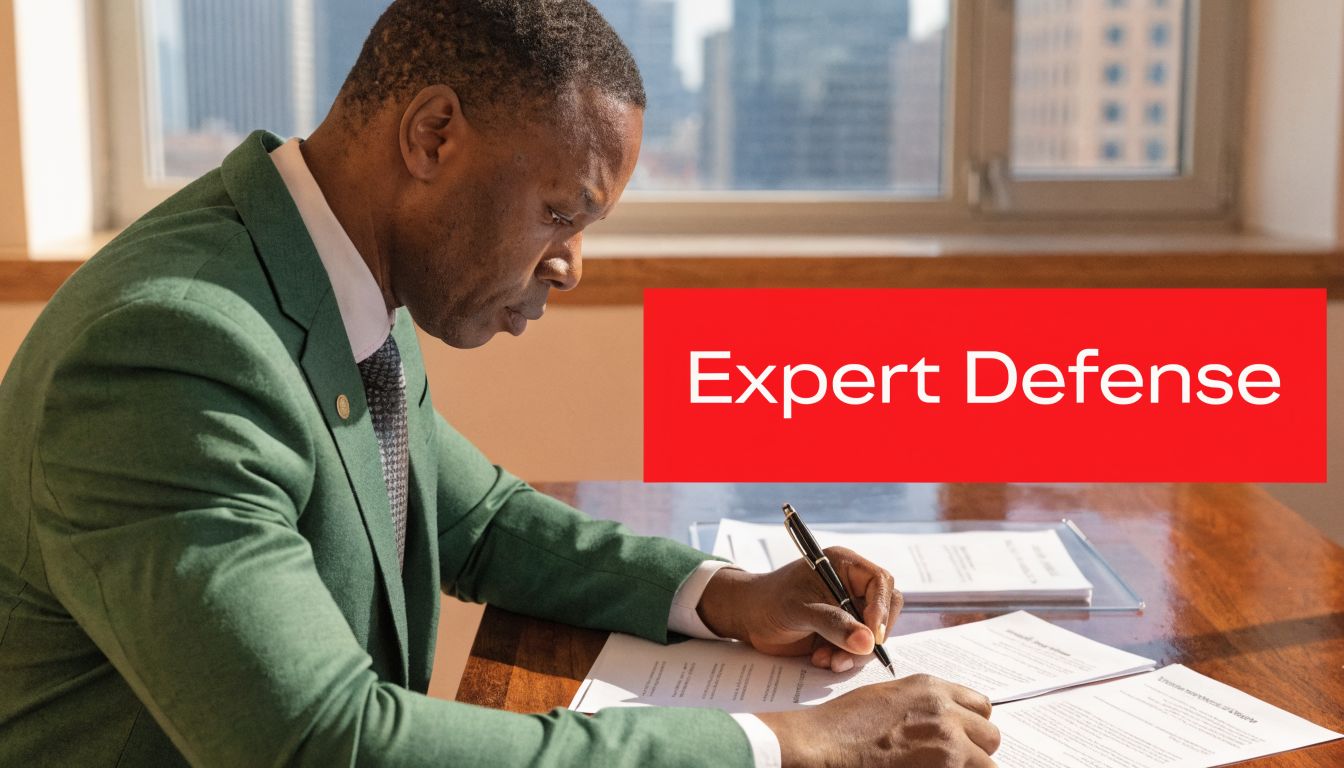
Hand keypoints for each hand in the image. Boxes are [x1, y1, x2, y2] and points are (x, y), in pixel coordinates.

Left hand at [696, 547, 901, 671]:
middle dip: (869, 638)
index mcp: (845, 566)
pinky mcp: (843, 632)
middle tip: (848, 656)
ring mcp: (849, 610)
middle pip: (884, 611)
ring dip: (854, 654)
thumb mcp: (799, 610)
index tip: (871, 637)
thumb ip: (834, 624)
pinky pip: (858, 649)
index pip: (881, 583)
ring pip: (872, 635)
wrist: (748, 619)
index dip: (881, 609)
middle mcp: (852, 586)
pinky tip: (821, 660)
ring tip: (826, 661)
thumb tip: (869, 642)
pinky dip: (844, 659)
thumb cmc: (769, 602)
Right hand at [756, 674, 999, 767]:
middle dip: (976, 749)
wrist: (824, 745)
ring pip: (987, 763)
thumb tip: (945, 723)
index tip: (964, 736)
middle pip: (990, 735)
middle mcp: (946, 712)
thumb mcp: (890, 697)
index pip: (981, 706)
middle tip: (953, 759)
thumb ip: (925, 705)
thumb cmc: (845, 724)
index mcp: (932, 688)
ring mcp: (948, 744)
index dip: (972, 724)